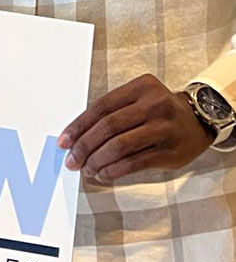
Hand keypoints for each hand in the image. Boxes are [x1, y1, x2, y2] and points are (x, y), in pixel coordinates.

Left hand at [58, 74, 213, 183]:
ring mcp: (163, 128)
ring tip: (87, 170)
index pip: (101, 107)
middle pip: (109, 126)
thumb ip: (112, 113)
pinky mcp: (169, 151)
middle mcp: (154, 105)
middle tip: (72, 160)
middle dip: (85, 146)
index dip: (79, 126)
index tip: (64, 141)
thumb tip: (77, 138)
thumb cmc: (159, 111)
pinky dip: (114, 170)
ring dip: (97, 161)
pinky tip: (103, 174)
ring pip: (120, 146)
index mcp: (141, 87)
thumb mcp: (139, 99)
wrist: (198, 121)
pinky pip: (134, 162)